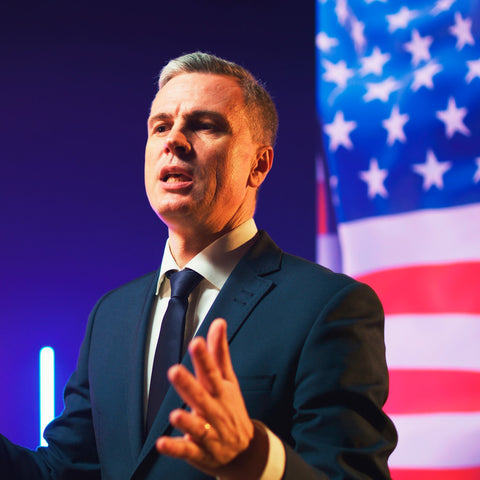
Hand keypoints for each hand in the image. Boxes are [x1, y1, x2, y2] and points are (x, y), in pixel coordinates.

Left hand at [155, 318, 267, 478]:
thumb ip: (219, 352)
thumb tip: (218, 323)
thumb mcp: (229, 379)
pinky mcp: (199, 451)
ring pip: (197, 426)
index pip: (212, 372)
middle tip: (175, 371)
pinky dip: (175, 448)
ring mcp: (208, 432)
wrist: (245, 450)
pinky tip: (162, 443)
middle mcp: (215, 410)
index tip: (196, 342)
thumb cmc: (231, 408)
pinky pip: (187, 451)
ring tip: (175, 415)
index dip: (204, 357)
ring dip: (186, 421)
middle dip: (189, 384)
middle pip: (201, 396)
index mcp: (220, 391)